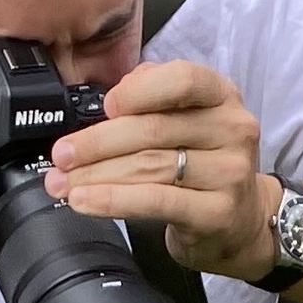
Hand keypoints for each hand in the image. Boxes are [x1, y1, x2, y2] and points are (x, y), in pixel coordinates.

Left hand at [49, 59, 276, 282]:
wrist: (241, 223)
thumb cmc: (205, 165)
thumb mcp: (187, 119)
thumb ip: (154, 95)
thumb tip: (114, 96)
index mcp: (221, 96)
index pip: (183, 79)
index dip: (138, 91)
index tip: (106, 107)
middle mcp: (232, 129)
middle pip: (153, 130)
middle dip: (97, 143)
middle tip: (61, 155)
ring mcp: (229, 173)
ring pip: (149, 167)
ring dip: (96, 175)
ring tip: (62, 183)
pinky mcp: (216, 212)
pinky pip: (156, 202)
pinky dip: (113, 200)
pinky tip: (85, 201)